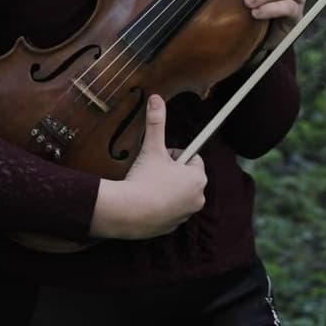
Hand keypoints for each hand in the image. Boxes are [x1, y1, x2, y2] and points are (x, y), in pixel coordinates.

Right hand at [89, 94, 206, 239]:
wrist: (127, 212)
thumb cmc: (144, 179)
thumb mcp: (152, 147)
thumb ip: (156, 121)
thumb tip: (155, 97)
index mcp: (198, 178)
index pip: (193, 159)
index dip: (175, 156)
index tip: (161, 158)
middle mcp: (197, 198)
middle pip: (185, 177)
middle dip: (171, 172)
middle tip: (153, 172)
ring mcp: (185, 215)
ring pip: (177, 194)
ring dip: (165, 189)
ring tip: (148, 187)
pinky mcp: (172, 228)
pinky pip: (168, 211)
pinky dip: (159, 206)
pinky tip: (146, 202)